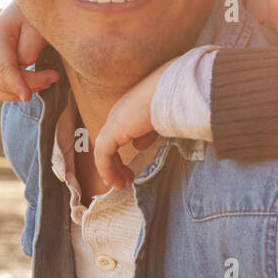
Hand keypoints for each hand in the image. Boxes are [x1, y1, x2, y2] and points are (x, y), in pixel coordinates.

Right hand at [0, 0, 57, 101]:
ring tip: (47, 81)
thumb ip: (29, 48)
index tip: (27, 96)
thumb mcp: (37, 27)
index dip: (16, 83)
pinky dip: (13, 92)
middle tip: (55, 76)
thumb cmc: (33, 16)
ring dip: (22, 90)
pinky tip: (34, 88)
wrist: (23, 9)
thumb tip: (24, 66)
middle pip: (3, 80)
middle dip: (30, 84)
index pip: (4, 67)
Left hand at [93, 61, 171, 190]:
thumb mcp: (160, 121)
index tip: (129, 170)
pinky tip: (114, 181)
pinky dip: (106, 168)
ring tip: (119, 185)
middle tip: (124, 180)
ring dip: (110, 169)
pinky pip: (103, 153)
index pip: (118, 134)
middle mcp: (118, 113)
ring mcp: (114, 121)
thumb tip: (138, 146)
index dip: (121, 154)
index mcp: (129, 109)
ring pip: (104, 149)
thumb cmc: (174, 101)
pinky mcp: (114, 130)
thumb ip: (148, 134)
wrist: (173, 92)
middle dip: (115, 164)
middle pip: (109, 142)